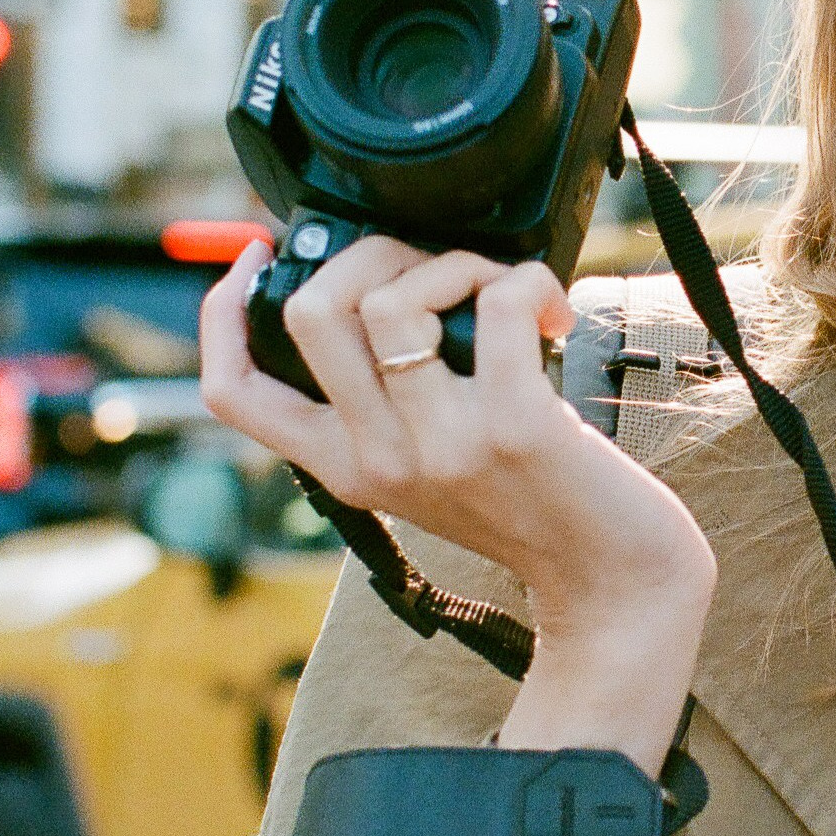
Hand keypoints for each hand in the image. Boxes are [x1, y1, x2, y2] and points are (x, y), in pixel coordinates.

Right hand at [200, 236, 715, 768]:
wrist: (617, 584)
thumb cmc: (538, 510)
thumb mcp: (432, 471)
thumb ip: (391, 407)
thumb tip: (383, 294)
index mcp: (343, 468)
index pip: (231, 392)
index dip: (218, 311)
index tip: (256, 256)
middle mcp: (379, 460)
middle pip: (308, 314)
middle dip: (366, 252)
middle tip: (429, 264)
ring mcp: (443, 443)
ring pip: (392, 299)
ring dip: (453, 262)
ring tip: (498, 290)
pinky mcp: (516, 425)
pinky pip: (495, 302)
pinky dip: (525, 281)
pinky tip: (548, 309)